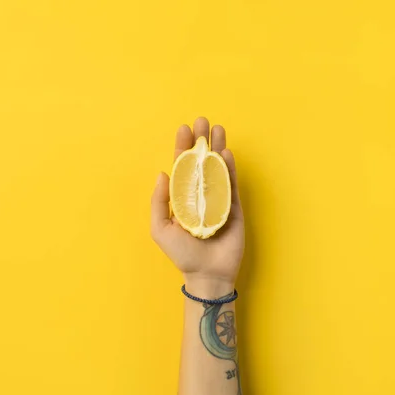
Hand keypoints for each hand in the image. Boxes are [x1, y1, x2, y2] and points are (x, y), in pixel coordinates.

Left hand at [151, 117, 244, 297]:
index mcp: (182, 197)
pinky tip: (226, 152)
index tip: (183, 128)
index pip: (182, 167)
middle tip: (202, 120)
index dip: (182, 147)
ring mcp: (218, 199)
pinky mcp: (234, 207)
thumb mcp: (160, 228)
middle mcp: (200, 194)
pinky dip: (229, 167)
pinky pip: (231, 183)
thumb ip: (160, 202)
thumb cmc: (182, 253)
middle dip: (201, 141)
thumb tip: (162, 173)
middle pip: (201, 162)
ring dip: (217, 147)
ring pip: (218, 168)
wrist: (207, 273)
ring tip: (217, 128)